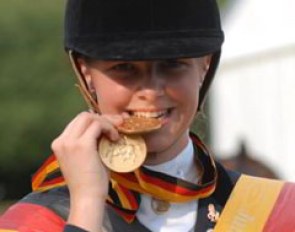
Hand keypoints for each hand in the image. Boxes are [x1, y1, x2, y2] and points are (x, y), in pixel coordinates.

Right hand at [51, 112, 123, 230]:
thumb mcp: (87, 156)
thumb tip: (103, 126)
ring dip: (106, 123)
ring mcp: (70, 142)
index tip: (109, 127)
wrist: (87, 198)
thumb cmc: (90, 181)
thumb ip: (91, 141)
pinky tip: (115, 138)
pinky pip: (98, 125)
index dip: (95, 121)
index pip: (78, 122)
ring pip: (90, 117)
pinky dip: (109, 128)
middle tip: (116, 126)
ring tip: (115, 135)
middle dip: (102, 118)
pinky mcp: (82, 144)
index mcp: (60, 143)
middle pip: (83, 116)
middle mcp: (61, 140)